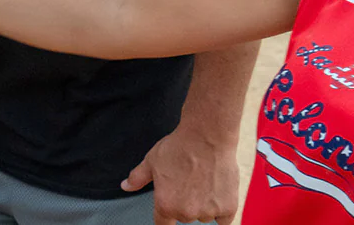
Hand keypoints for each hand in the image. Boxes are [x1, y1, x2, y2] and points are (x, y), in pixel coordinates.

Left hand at [122, 125, 239, 224]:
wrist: (207, 137)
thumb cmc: (177, 148)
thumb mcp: (150, 161)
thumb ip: (137, 178)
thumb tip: (125, 186)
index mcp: (165, 205)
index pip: (163, 224)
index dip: (165, 216)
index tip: (169, 210)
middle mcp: (186, 213)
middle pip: (184, 217)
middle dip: (185, 203)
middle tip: (188, 182)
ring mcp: (208, 212)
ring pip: (204, 215)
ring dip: (204, 205)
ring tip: (203, 181)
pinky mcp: (228, 207)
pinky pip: (224, 219)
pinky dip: (222, 209)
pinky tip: (218, 193)